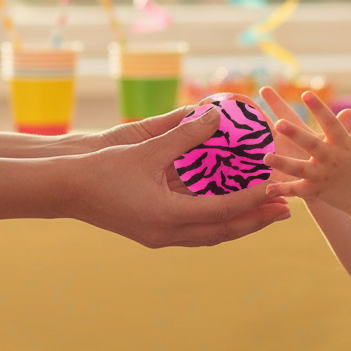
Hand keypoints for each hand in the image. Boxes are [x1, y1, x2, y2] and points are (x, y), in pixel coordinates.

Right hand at [58, 106, 290, 247]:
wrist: (64, 189)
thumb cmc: (102, 169)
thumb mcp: (146, 149)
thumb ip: (183, 134)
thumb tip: (215, 114)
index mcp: (166, 217)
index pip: (221, 212)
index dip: (252, 201)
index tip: (276, 190)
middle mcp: (166, 233)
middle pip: (222, 232)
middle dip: (256, 222)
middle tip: (286, 211)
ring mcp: (159, 236)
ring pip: (210, 235)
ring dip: (239, 224)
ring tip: (266, 213)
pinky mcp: (152, 231)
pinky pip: (194, 230)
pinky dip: (216, 221)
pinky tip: (228, 209)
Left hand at [263, 89, 350, 214]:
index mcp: (344, 144)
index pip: (331, 123)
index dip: (319, 108)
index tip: (306, 93)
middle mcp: (332, 159)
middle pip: (311, 144)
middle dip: (295, 134)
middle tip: (278, 123)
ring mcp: (323, 176)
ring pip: (299, 169)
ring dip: (281, 163)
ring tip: (264, 157)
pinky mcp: (317, 192)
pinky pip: (297, 191)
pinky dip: (283, 190)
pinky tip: (266, 188)